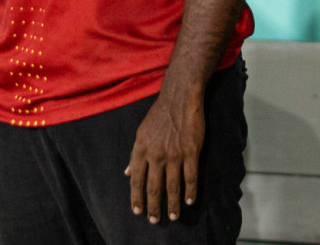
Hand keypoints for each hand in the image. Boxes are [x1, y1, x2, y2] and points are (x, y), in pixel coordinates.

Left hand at [126, 88, 203, 223]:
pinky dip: (190, 191)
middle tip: (154, 220)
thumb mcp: (141, 133)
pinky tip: (190, 201)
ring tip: (173, 216)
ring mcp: (174, 154)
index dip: (136, 197)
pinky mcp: (190, 151)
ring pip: (173, 186)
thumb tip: (128, 173)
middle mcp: (156, 154)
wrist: (179, 98)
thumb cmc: (159, 115)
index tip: (137, 211)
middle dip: (153, 207)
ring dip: (173, 204)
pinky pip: (191, 176)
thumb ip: (136, 155)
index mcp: (141, 149)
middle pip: (154, 187)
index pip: (137, 180)